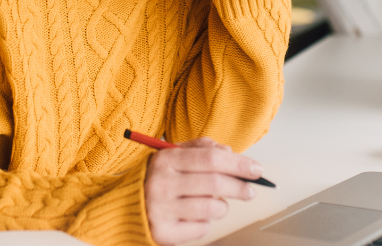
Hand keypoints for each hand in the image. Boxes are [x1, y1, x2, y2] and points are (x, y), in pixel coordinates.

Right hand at [144, 137, 262, 244]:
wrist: (125, 206)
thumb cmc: (158, 178)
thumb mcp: (173, 155)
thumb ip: (201, 148)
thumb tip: (230, 152)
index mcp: (166, 160)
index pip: (211, 158)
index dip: (239, 164)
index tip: (256, 169)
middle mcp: (162, 183)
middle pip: (215, 183)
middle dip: (240, 187)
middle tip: (250, 191)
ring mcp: (161, 209)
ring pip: (212, 207)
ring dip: (222, 206)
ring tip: (217, 203)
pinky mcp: (163, 232)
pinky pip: (201, 228)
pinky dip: (206, 222)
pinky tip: (196, 216)